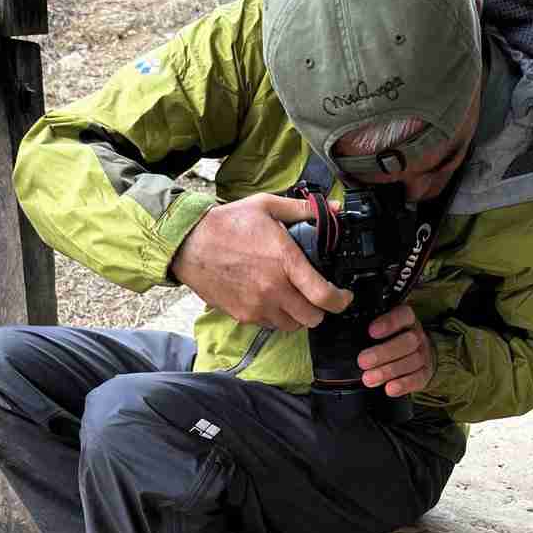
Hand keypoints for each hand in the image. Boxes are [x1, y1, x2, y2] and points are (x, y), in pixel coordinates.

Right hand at [170, 193, 351, 330]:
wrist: (189, 243)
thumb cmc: (227, 223)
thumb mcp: (267, 206)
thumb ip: (303, 210)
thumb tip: (333, 208)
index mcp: (285, 261)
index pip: (323, 295)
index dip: (340, 301)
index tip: (343, 296)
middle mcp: (273, 289)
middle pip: (312, 319)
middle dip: (319, 310)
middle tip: (316, 298)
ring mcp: (257, 305)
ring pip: (292, 326)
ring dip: (297, 316)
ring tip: (293, 299)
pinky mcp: (242, 315)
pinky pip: (269, 325)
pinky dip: (275, 317)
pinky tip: (270, 300)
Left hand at [357, 304, 435, 397]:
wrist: (421, 355)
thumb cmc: (395, 340)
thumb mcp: (386, 328)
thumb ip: (371, 330)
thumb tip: (347, 336)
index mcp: (407, 320)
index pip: (403, 316)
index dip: (389, 323)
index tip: (371, 331)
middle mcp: (417, 336)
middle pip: (407, 342)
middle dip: (383, 352)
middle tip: (363, 361)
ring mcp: (423, 355)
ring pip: (411, 362)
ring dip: (388, 371)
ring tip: (368, 378)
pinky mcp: (425, 373)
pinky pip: (417, 379)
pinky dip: (403, 385)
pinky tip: (390, 388)